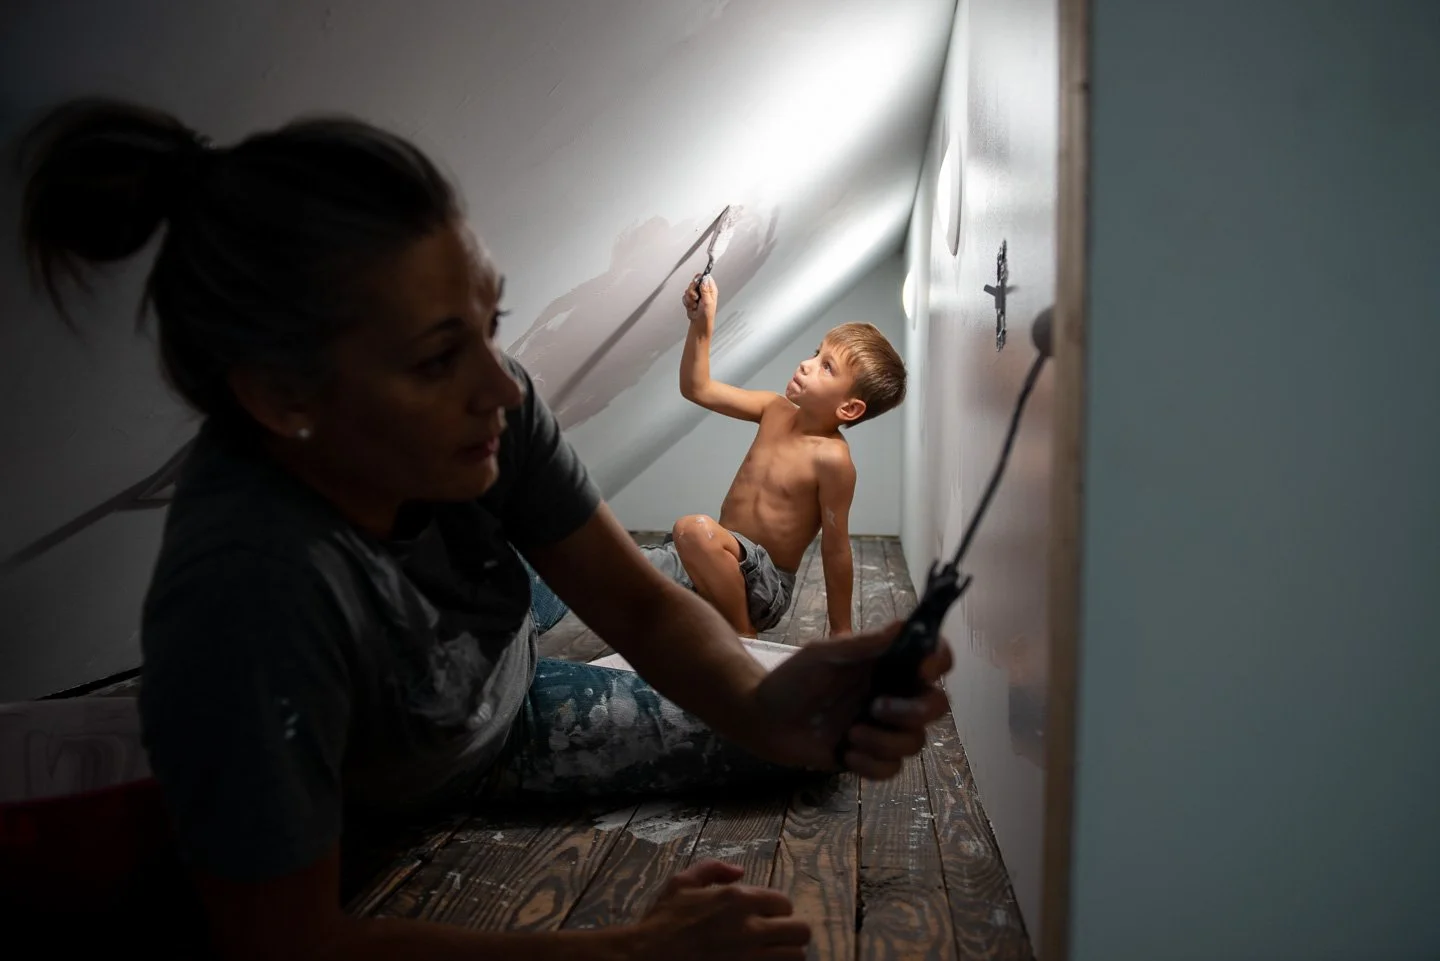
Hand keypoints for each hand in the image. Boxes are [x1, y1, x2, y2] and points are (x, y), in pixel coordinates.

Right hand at [632, 859, 810, 960]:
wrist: (647, 959)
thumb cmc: (663, 922)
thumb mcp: (681, 883)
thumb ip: (712, 869)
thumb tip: (739, 871)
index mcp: (738, 900)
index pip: (785, 903)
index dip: (779, 911)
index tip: (767, 919)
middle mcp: (751, 928)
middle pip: (800, 931)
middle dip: (791, 934)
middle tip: (777, 939)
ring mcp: (750, 958)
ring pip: (796, 958)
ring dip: (787, 956)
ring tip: (773, 956)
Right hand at [683, 272, 717, 327]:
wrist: (700, 323)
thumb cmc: (707, 314)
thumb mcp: (707, 301)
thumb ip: (705, 289)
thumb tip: (704, 279)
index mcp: (710, 289)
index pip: (705, 277)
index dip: (700, 279)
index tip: (697, 284)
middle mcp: (704, 290)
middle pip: (694, 282)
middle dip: (692, 291)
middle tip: (696, 297)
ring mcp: (697, 294)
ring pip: (688, 289)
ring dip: (690, 298)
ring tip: (695, 305)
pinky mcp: (690, 299)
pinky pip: (685, 296)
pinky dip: (687, 302)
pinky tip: (692, 307)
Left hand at [753, 623, 952, 776]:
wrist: (763, 719)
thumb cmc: (792, 679)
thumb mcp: (824, 654)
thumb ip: (864, 644)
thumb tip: (904, 625)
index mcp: (886, 664)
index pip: (933, 658)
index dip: (939, 661)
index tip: (923, 670)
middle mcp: (893, 694)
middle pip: (937, 704)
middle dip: (915, 711)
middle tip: (877, 708)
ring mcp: (883, 727)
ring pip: (916, 741)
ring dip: (886, 741)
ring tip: (852, 734)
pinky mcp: (870, 756)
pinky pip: (892, 768)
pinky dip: (872, 764)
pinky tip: (846, 753)